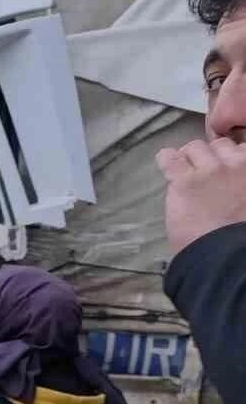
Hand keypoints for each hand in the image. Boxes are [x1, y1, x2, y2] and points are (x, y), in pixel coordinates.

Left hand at [157, 138, 245, 254]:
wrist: (228, 258)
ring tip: (184, 175)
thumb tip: (235, 184)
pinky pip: (169, 159)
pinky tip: (165, 164)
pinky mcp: (185, 181)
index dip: (229, 158)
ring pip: (195, 147)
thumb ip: (243, 185)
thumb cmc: (241, 237)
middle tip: (203, 176)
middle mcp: (238, 163)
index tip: (224, 169)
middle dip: (210, 157)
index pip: (242, 147)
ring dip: (188, 159)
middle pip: (219, 145)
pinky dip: (166, 159)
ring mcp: (211, 170)